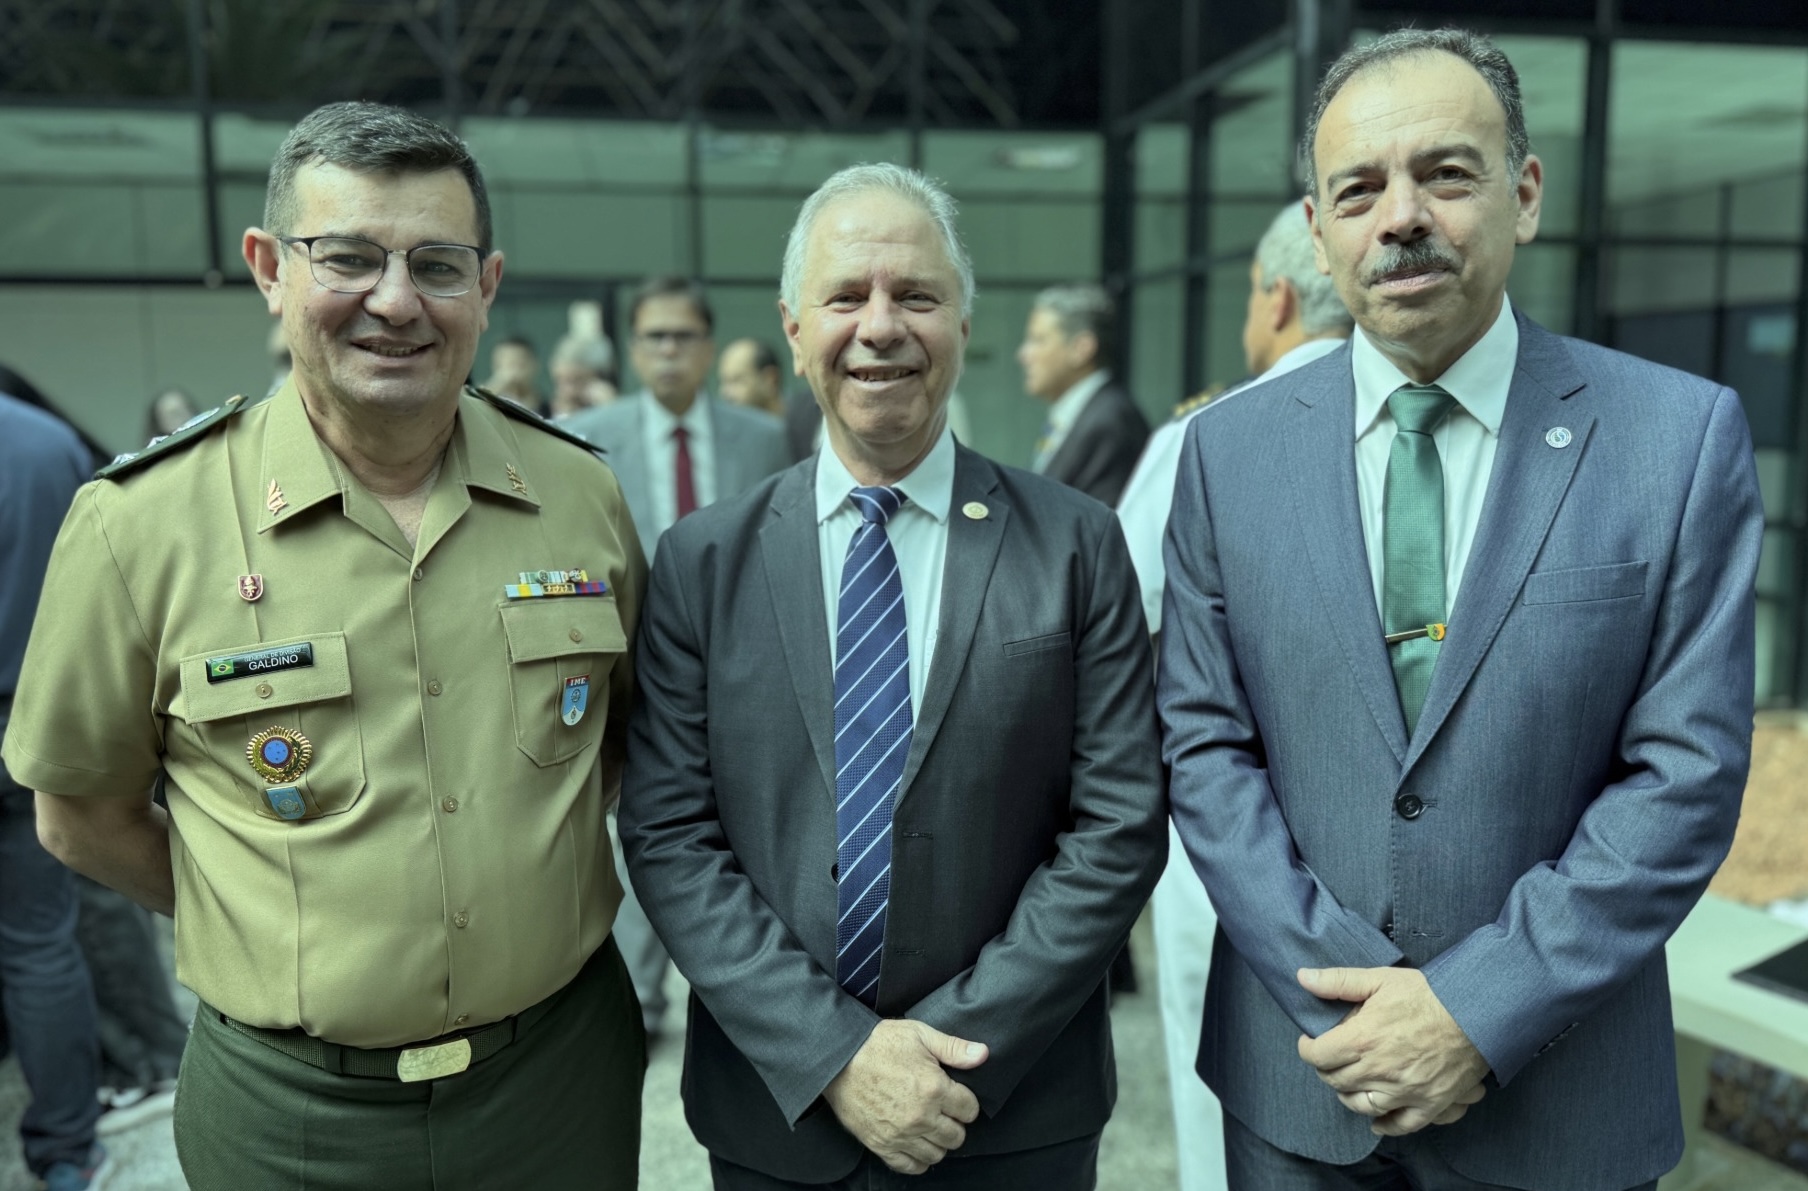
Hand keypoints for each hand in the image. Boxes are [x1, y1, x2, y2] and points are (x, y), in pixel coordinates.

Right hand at [823, 1019, 989, 1172]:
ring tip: (930, 1126)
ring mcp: (901, 1134)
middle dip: (955, 1123)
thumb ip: (954, 1047)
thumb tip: (983, 1054)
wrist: (837, 1059)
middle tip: (944, 1110)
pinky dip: (918, 1160)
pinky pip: (910, 1166)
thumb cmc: (878, 1043)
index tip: (957, 1095)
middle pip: (957, 1136)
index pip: (969, 1110)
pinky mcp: (881, 1145)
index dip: (966, 1101)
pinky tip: (916, 1144)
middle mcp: (921, 1117)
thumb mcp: (919, 1034)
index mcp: (934, 1088)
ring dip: (938, 1141)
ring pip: (937, 1154)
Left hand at [1295, 966, 1489, 1136]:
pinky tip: (1376, 1120)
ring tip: (1350, 1082)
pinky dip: (1385, 1124)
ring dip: (1349, 1095)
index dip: (1308, 1048)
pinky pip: (1400, 1124)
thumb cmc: (1429, 994)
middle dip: (1327, 1069)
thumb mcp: (1379, 979)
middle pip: (1335, 1081)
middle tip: (1332, 1057)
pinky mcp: (1429, 1104)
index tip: (1311, 1042)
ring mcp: (1404, 1091)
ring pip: (1361, 1105)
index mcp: (1361, 1040)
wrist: (1477, 1013)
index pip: (1317, 1056)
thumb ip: (1337, 981)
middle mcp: (1378, 1071)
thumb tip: (1303, 978)